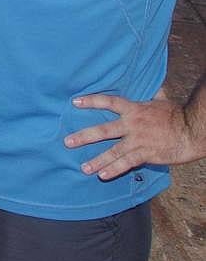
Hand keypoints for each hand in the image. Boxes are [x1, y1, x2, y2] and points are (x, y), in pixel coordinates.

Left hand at [64, 91, 205, 179]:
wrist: (193, 131)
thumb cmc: (177, 115)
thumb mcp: (162, 100)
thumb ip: (152, 94)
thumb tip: (153, 84)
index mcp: (134, 109)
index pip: (108, 102)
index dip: (91, 101)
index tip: (75, 102)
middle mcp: (132, 124)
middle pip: (102, 130)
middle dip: (83, 136)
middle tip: (67, 142)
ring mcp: (138, 140)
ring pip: (112, 151)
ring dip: (97, 160)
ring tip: (84, 168)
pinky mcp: (146, 154)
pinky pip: (127, 163)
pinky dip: (114, 170)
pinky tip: (103, 176)